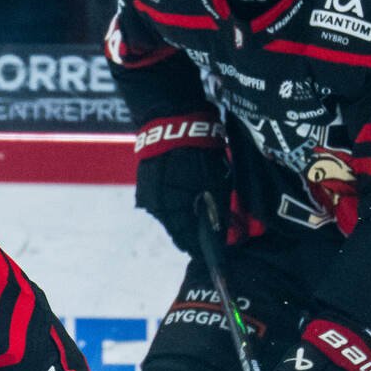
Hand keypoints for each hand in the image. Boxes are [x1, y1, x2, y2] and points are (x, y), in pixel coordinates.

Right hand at [132, 122, 227, 258]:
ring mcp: (148, 194)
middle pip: (177, 229)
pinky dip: (176, 199)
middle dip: (193, 230)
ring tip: (200, 205)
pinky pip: (163, 199)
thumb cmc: (199, 153)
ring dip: (184, 214)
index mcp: (172, 211)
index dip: (202, 248)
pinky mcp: (146, 181)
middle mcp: (156, 207)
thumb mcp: (216, 184)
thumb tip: (224, 235)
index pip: (187, 242)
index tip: (214, 250)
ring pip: (169, 214)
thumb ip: (218, 213)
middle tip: (211, 227)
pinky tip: (188, 190)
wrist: (173, 119)